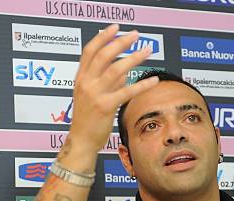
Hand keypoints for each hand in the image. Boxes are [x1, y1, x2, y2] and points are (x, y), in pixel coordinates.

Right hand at [68, 24, 158, 152]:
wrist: (81, 140)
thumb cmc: (88, 119)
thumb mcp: (94, 96)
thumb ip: (109, 82)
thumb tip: (125, 70)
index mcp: (80, 78)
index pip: (90, 51)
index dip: (103, 37)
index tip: (115, 28)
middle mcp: (86, 83)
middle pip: (103, 55)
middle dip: (121, 42)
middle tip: (135, 35)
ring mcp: (95, 94)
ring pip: (116, 69)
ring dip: (134, 58)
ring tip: (147, 51)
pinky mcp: (105, 106)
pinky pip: (127, 92)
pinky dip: (142, 84)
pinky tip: (153, 80)